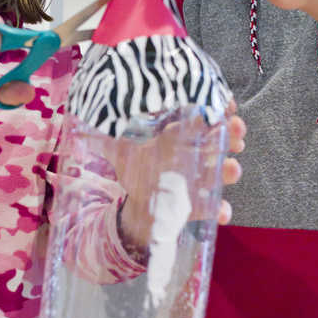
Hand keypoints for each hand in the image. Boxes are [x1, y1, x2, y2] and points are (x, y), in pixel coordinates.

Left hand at [116, 101, 245, 247]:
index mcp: (178, 138)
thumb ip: (106, 143)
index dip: (218, 110)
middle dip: (232, 134)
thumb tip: (79, 132)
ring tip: (232, 168)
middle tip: (238, 131)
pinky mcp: (201, 204)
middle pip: (220, 140)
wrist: (140, 205)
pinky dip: (220, 209)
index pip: (202, 118)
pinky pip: (215, 206)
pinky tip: (222, 212)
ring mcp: (202, 179)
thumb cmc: (137, 172)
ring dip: (230, 169)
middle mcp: (195, 155)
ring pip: (223, 170)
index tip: (228, 106)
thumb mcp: (121, 155)